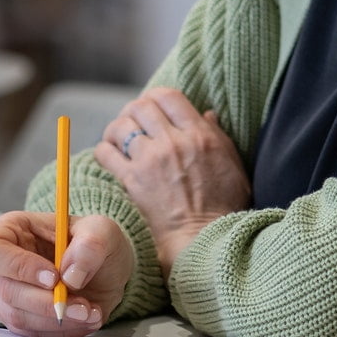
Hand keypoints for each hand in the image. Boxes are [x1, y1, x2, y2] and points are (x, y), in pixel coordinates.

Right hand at [0, 211, 133, 336]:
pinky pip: (32, 334)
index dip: (19, 267)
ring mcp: (5, 295)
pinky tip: (84, 319)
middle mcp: (0, 266)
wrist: (101, 269)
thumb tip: (71, 275)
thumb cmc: (90, 242)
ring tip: (89, 312)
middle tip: (81, 305)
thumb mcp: (101, 230)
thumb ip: (90, 245)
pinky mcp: (19, 319)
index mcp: (9, 231)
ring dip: (57, 320)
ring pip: (18, 317)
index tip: (54, 277)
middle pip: (6, 291)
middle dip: (46, 303)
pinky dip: (61, 331)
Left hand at [94, 87, 249, 271]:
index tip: (153, 108)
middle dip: (133, 111)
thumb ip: (218, 136)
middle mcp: (173, 142)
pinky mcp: (132, 181)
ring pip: (120, 125)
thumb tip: (208, 114)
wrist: (208, 239)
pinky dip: (104, 151)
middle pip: (140, 106)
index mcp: (200, 134)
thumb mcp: (233, 165)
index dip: (156, 98)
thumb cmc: (226, 207)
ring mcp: (150, 160)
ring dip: (116, 129)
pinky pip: (106, 153)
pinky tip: (109, 157)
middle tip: (132, 123)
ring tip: (117, 139)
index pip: (168, 97)